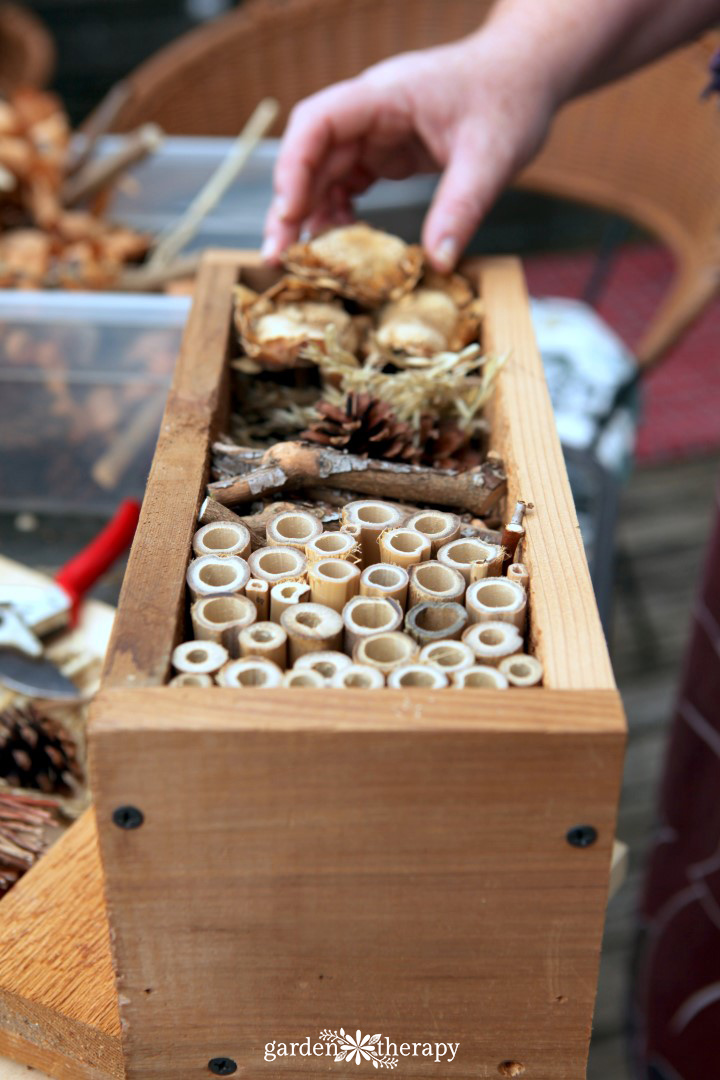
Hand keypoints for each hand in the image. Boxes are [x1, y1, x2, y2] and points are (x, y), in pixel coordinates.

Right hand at [262, 31, 555, 270]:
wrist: (527, 76)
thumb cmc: (511, 99)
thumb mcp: (492, 157)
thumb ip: (462, 208)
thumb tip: (438, 263)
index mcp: (385, 96)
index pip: (317, 123)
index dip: (294, 168)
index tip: (290, 215)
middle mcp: (369, 112)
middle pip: (309, 155)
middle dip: (290, 206)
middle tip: (279, 258)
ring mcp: (375, 132)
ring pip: (323, 173)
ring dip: (309, 217)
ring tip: (302, 263)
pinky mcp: (386, 152)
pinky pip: (347, 184)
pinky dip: (338, 215)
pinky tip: (340, 247)